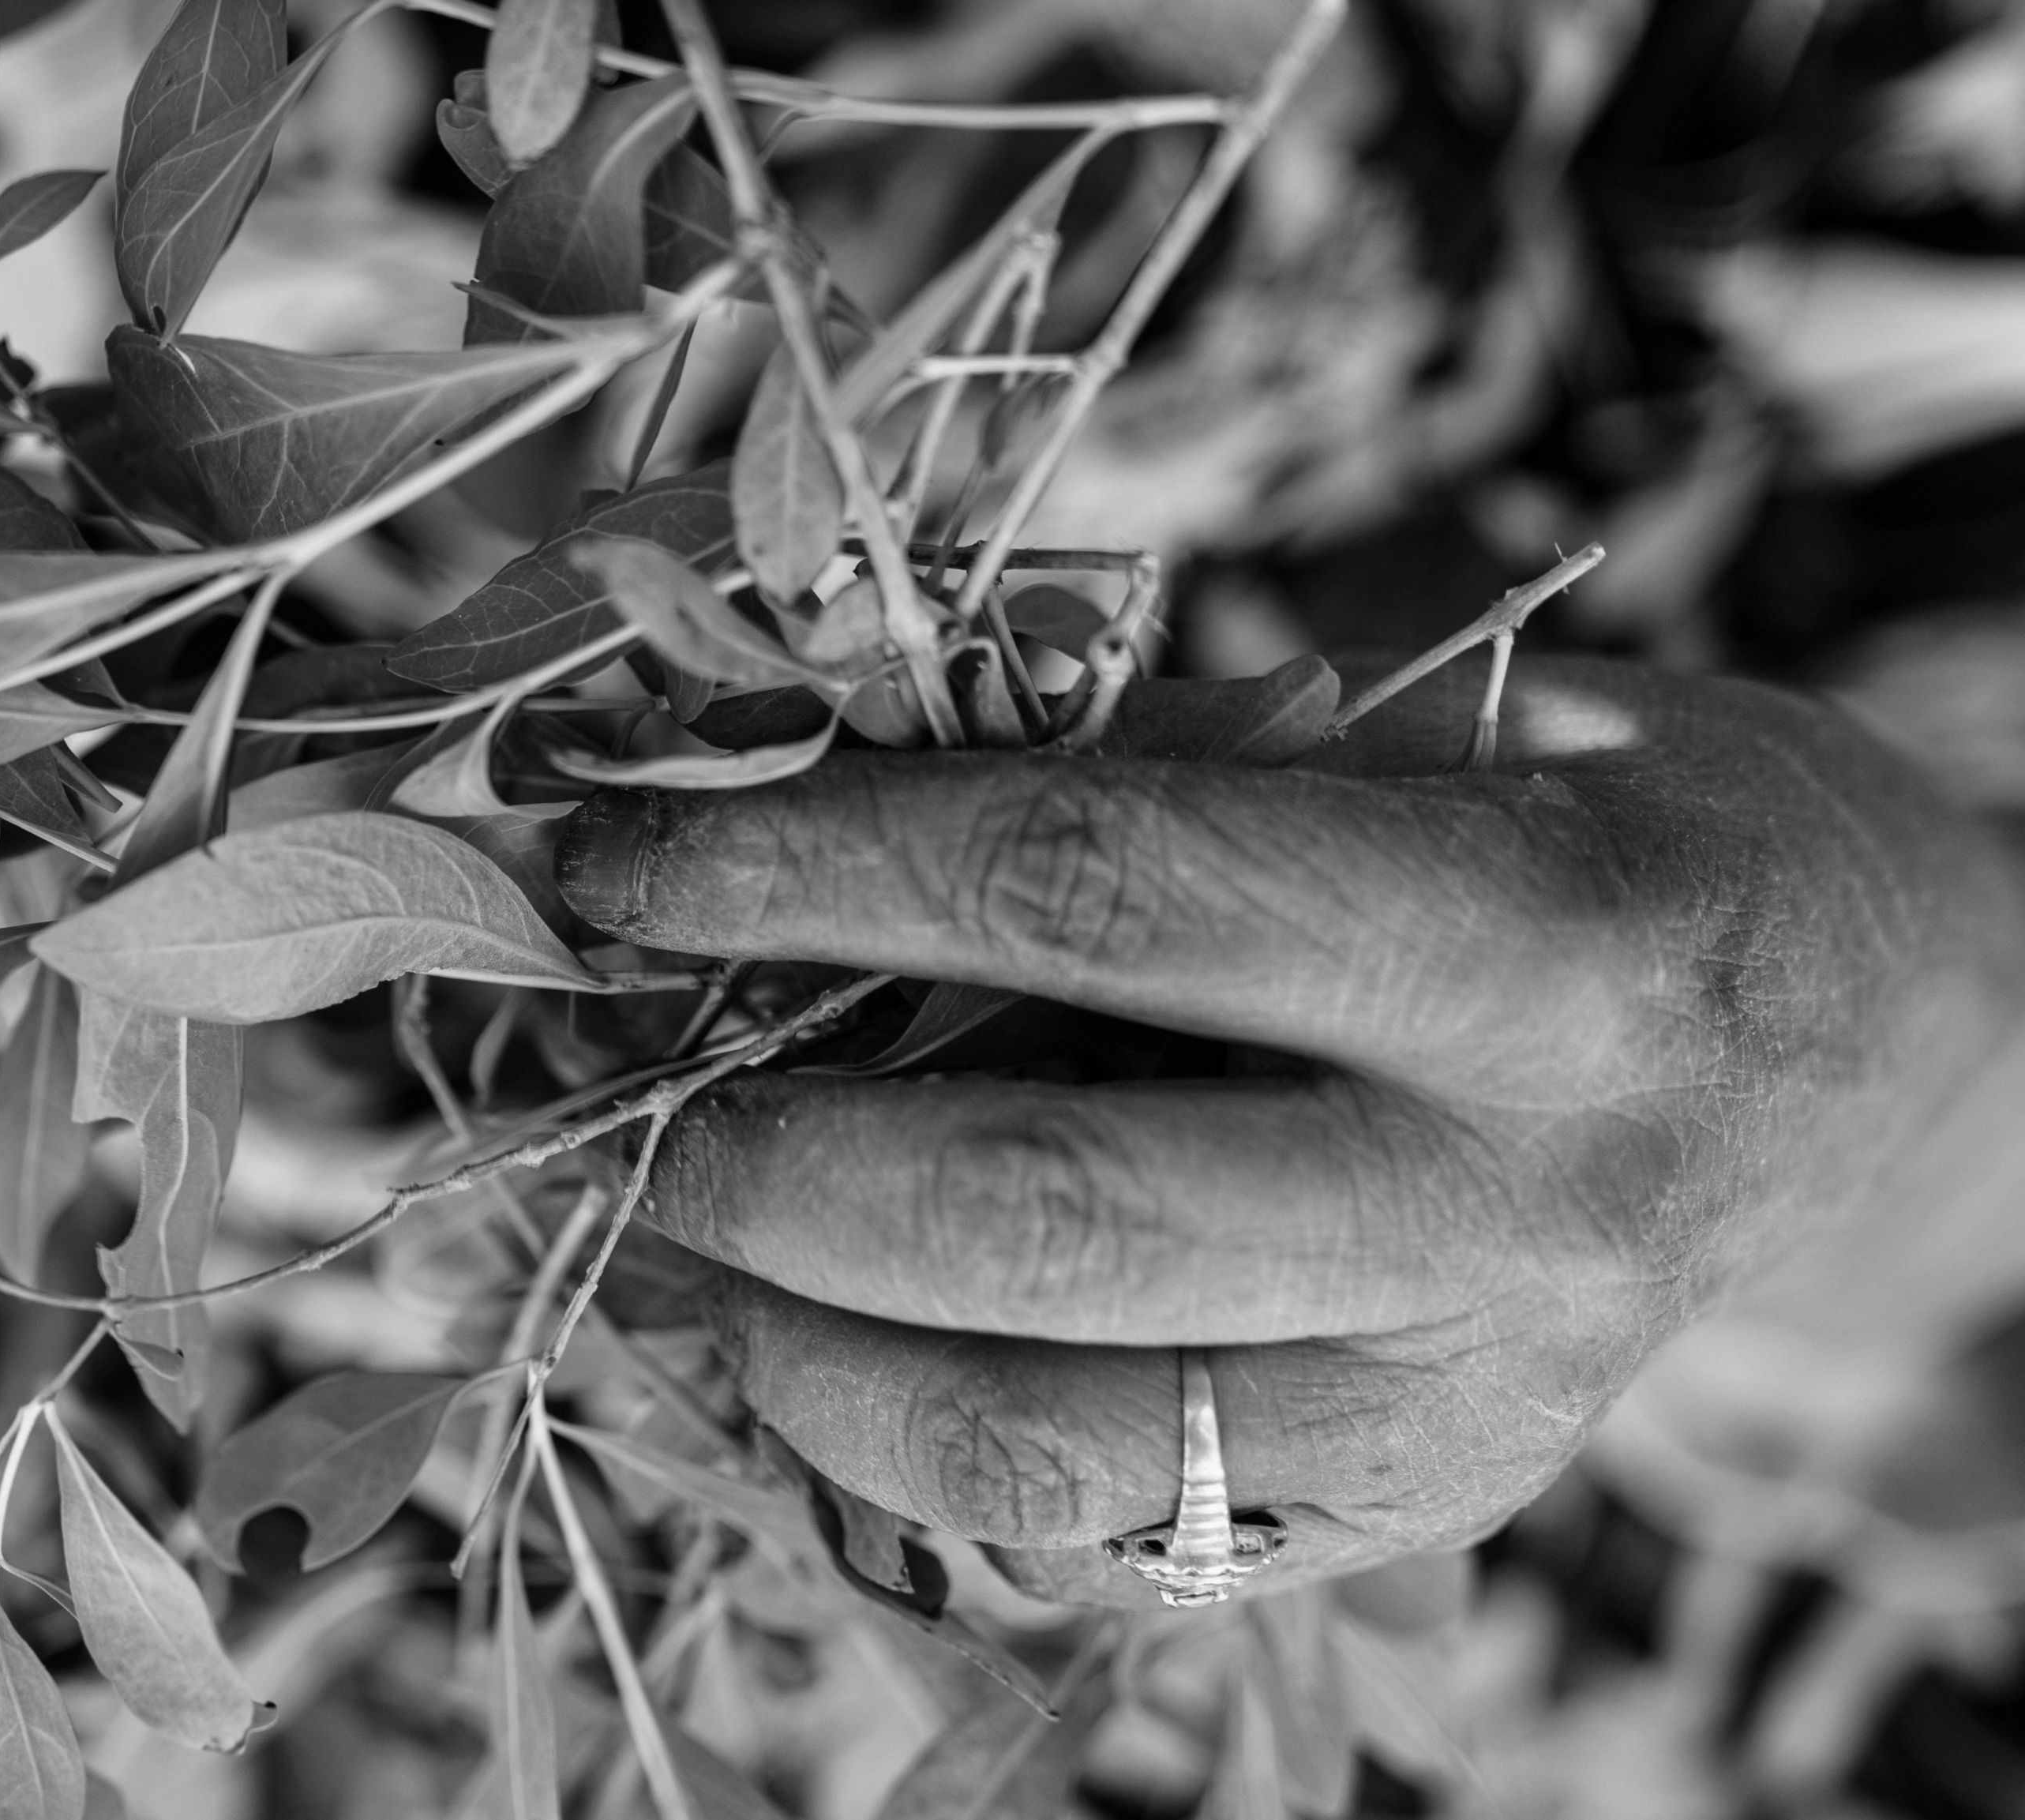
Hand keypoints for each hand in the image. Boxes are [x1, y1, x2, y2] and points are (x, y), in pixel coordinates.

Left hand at [555, 653, 2024, 1602]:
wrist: (1863, 1031)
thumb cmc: (1607, 819)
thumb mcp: (1433, 719)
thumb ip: (1143, 771)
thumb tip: (781, 809)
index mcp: (1538, 944)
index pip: (1088, 889)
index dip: (802, 864)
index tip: (609, 854)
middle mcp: (1514, 1209)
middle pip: (1039, 1215)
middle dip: (756, 1155)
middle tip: (603, 1096)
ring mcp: (1471, 1410)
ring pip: (1047, 1443)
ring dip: (784, 1351)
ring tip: (661, 1247)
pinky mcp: (1415, 1525)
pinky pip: (1096, 1541)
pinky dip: (897, 1457)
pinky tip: (804, 1347)